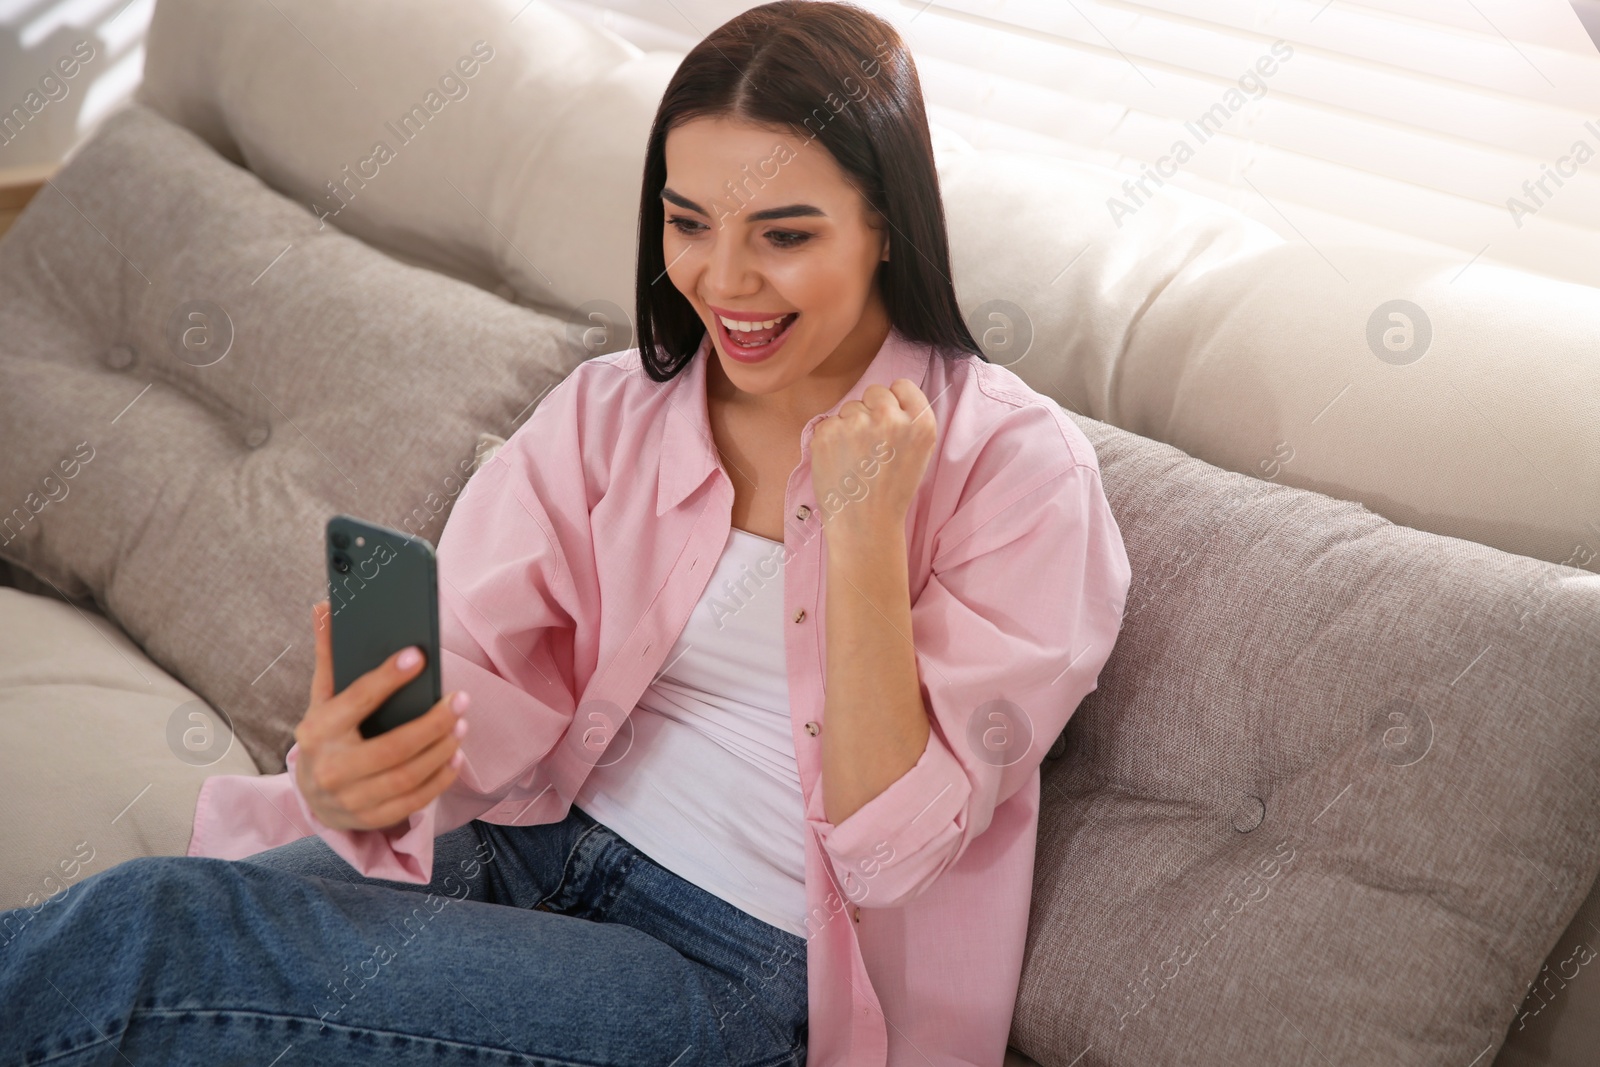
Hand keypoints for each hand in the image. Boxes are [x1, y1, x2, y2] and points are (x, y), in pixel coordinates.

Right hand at [292, 600, 468, 832]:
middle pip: (392, 748)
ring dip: (441, 749)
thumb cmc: (325, 737)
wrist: (311, 796)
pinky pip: (414, 801)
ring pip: (407, 776)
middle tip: (460, 699)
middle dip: (432, 722)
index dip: (387, 678)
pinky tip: (455, 755)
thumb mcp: (322, 698)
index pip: (356, 701)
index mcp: (318, 731)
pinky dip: (440, 778)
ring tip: (461, 723)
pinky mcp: (372, 818)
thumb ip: (329, 656)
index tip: (418, 656)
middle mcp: (331, 769)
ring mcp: (351, 799)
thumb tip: (326, 606)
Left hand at [809, 378, 937, 539]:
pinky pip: (829, 422)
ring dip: (850, 426)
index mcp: (920, 423)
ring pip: (850, 408)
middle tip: (871, 445)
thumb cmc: (891, 492)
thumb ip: (908, 421)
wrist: (865, 524)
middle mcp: (891, 418)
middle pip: (875, 392)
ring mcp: (857, 423)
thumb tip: (888, 398)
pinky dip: (831, 439)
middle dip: (871, 411)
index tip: (889, 420)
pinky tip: (840, 462)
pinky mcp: (829, 432)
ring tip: (856, 458)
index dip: (894, 401)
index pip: (902, 386)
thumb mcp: (919, 454)